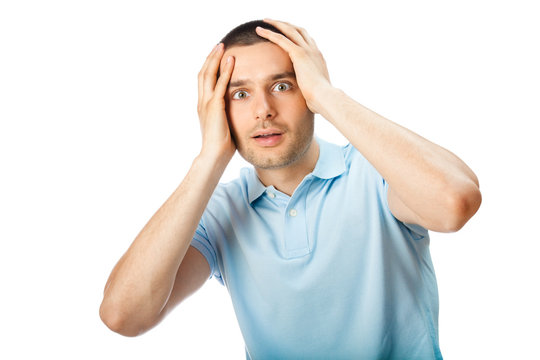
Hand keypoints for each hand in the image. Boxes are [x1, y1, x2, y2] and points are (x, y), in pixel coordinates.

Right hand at [197, 43, 235, 162]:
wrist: (214, 156)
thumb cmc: (221, 146)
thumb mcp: (224, 127)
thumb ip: (226, 116)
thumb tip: (234, 114)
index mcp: (203, 106)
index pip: (204, 81)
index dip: (210, 67)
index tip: (217, 56)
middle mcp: (202, 102)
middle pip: (203, 73)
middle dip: (211, 58)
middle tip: (218, 45)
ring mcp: (207, 103)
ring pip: (208, 75)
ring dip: (215, 59)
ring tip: (222, 46)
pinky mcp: (215, 106)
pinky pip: (220, 84)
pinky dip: (225, 70)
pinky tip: (231, 60)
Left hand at [255, 19, 332, 113]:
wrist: (325, 98)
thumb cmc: (320, 99)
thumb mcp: (316, 90)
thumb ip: (310, 86)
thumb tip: (307, 93)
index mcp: (318, 58)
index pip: (307, 40)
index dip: (296, 34)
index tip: (287, 33)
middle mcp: (314, 50)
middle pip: (299, 30)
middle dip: (286, 25)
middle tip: (274, 22)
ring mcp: (307, 50)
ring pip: (289, 30)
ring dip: (276, 24)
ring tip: (264, 21)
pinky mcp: (299, 54)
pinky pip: (281, 39)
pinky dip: (270, 33)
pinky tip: (260, 31)